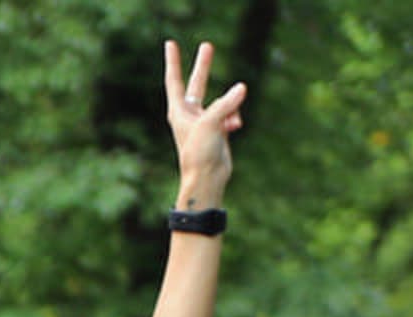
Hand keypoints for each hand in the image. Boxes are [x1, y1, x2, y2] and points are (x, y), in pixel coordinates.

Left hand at [163, 40, 246, 203]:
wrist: (207, 178)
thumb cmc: (199, 152)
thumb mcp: (211, 123)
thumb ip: (226, 103)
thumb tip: (242, 87)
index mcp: (179, 110)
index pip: (175, 79)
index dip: (173, 61)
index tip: (170, 43)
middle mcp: (189, 114)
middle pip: (198, 83)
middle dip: (204, 66)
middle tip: (208, 45)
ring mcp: (204, 121)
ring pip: (222, 101)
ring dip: (230, 107)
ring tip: (231, 122)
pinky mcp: (217, 130)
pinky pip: (230, 115)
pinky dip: (235, 118)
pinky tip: (235, 127)